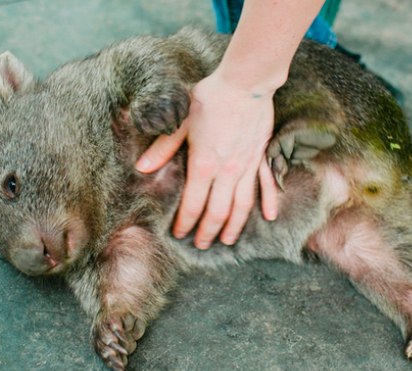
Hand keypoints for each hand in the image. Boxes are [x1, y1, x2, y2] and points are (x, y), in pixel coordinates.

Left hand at [136, 69, 278, 248]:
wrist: (245, 83)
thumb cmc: (210, 98)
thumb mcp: (180, 121)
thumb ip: (163, 148)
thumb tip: (142, 167)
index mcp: (204, 164)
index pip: (192, 204)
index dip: (185, 222)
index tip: (179, 234)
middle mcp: (227, 172)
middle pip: (217, 212)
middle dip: (208, 232)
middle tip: (201, 244)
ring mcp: (247, 167)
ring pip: (241, 206)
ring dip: (234, 226)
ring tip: (227, 241)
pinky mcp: (261, 158)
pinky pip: (265, 186)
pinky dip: (269, 202)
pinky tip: (269, 217)